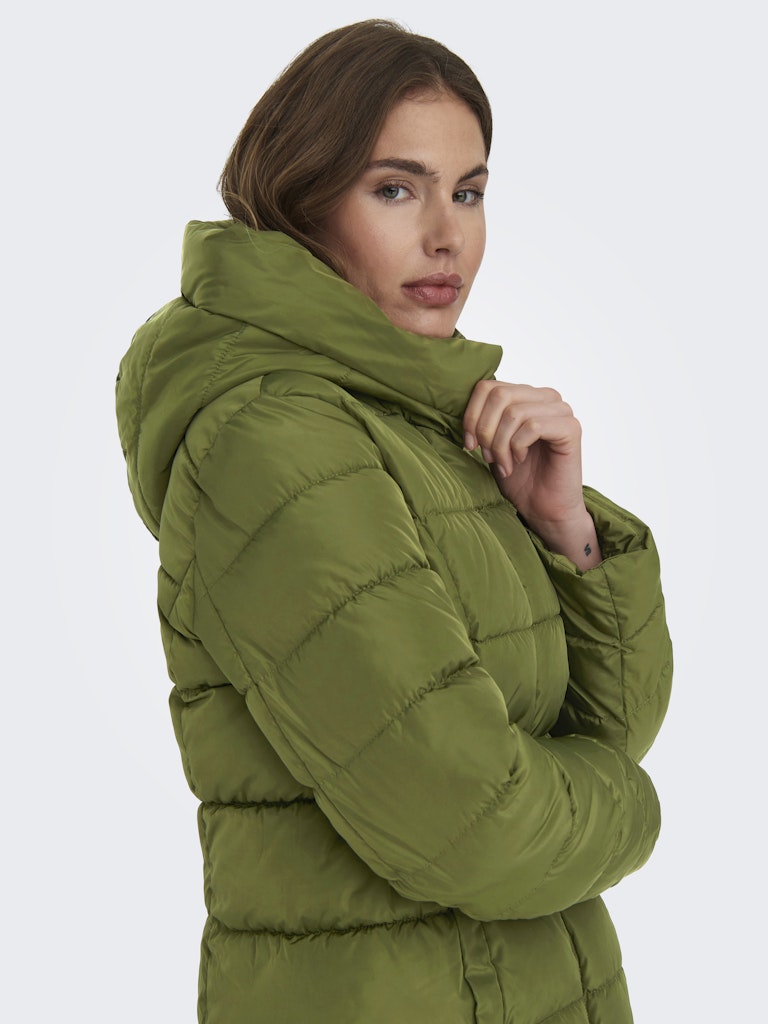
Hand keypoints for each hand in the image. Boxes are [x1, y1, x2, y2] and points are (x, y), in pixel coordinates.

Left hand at [463, 380, 601, 568]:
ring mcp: (561, 411)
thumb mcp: (491, 443)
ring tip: (503, 465)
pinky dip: (518, 447)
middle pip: (500, 395)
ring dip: (500, 444)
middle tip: (486, 456)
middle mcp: (546, 397)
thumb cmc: (518, 477)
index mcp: (526, 395)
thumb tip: (458, 403)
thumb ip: (483, 419)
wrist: (543, 508)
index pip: (488, 386)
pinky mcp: (571, 428)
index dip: (471, 415)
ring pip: (514, 412)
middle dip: (485, 429)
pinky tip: (519, 461)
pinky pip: (533, 426)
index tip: (469, 445)